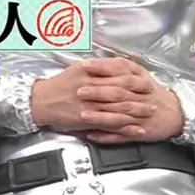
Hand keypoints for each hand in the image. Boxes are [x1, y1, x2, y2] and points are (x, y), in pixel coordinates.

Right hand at [29, 59, 158, 136]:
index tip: (147, 78)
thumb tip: (114, 65)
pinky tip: (138, 129)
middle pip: (122, 89)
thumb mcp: (77, 70)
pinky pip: (111, 123)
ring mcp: (90, 104)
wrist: (41, 101)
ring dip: (138, 110)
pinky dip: (126, 127)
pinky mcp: (88, 119)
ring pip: (119, 106)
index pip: (117, 72)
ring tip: (151, 111)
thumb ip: (96, 69)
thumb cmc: (58, 85)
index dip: (134, 76)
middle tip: (154, 94)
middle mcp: (91, 86)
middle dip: (140, 92)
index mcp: (89, 72)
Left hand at [75, 59, 184, 143]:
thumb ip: (122, 68)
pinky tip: (91, 135)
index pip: (121, 72)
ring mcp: (138, 118)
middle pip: (118, 94)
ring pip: (118, 117)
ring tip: (83, 116)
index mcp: (140, 82)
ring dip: (100, 117)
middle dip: (99, 93)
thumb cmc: (153, 94)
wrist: (175, 114)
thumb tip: (98, 61)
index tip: (86, 67)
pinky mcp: (138, 133)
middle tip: (80, 91)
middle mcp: (139, 99)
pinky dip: (106, 137)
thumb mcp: (142, 75)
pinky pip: (120, 136)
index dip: (103, 69)